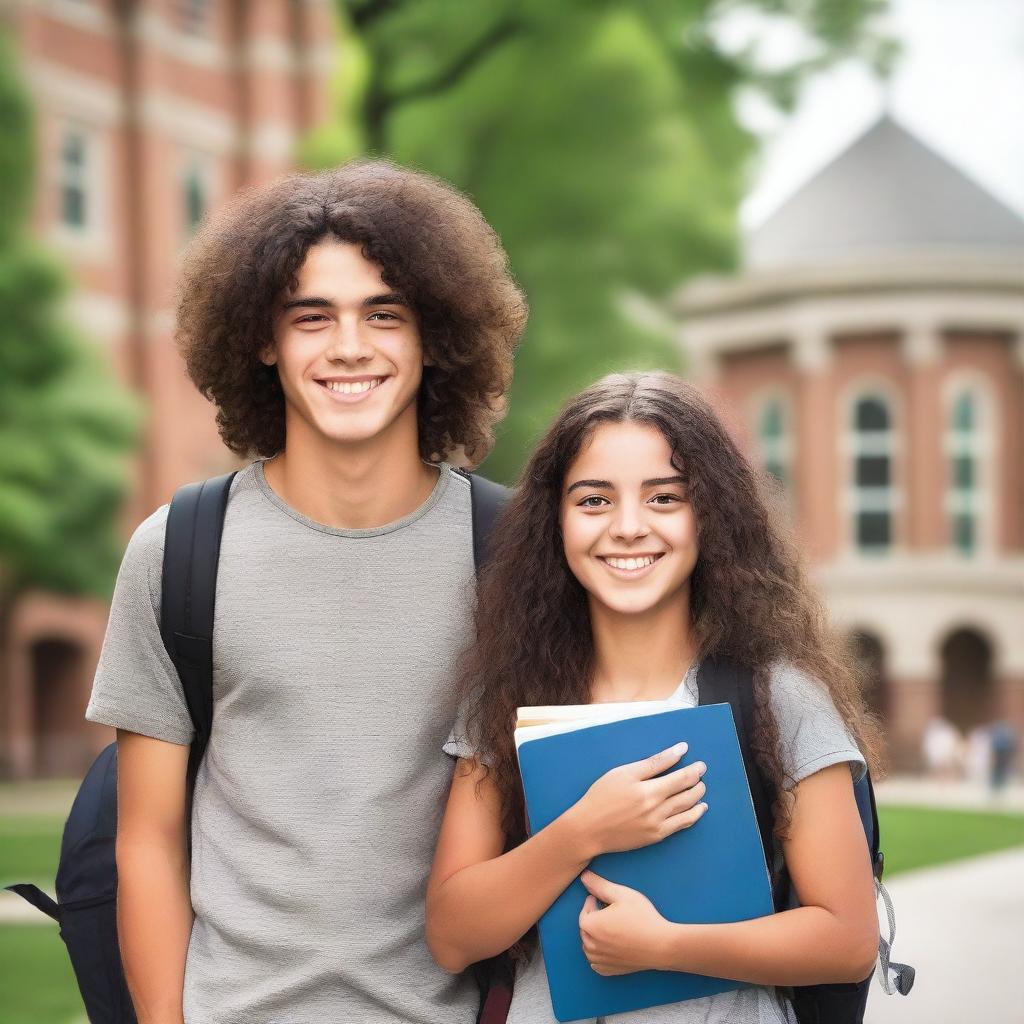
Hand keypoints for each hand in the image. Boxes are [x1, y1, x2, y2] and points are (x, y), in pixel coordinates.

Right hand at [568, 743, 707, 858]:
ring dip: (698, 797)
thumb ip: (654, 762)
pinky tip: (698, 810)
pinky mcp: (655, 837)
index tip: (700, 764)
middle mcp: (656, 808)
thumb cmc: (602, 796)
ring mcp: (657, 825)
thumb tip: (679, 750)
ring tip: (701, 789)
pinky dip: (693, 816)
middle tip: (701, 773)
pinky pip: (681, 825)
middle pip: (687, 793)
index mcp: (648, 790)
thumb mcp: (624, 773)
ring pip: (687, 809)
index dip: (693, 770)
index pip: (680, 777)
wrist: (588, 829)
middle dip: (698, 782)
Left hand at [578, 871, 672, 974]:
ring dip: (593, 936)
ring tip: (608, 927)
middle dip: (592, 918)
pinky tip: (609, 946)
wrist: (662, 946)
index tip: (602, 899)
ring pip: (588, 947)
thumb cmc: (643, 918)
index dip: (593, 903)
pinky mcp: (610, 971)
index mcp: (592, 926)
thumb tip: (583, 877)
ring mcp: (601, 960)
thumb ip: (600, 885)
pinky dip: (598, 954)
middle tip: (607, 911)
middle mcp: (592, 945)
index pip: (584, 912)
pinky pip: (596, 963)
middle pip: (585, 929)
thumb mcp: (622, 894)